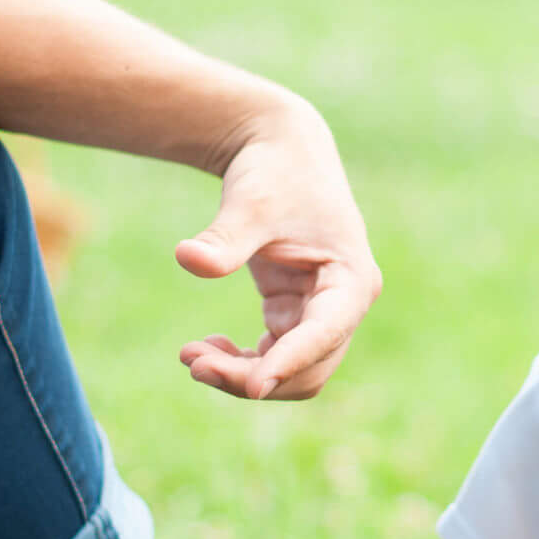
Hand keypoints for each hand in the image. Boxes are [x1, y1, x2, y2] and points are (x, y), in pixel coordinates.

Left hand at [173, 101, 382, 399]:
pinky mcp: (296, 315)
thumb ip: (224, 238)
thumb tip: (187, 258)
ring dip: (243, 376)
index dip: (290, 362)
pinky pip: (272, 358)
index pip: (325, 333)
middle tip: (194, 364)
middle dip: (254, 376)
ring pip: (289, 371)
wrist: (278, 151)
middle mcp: (345, 304)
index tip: (252, 387)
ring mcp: (322, 313)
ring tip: (189, 357)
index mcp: (351, 279)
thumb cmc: (274, 171)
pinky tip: (203, 347)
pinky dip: (240, 363)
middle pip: (309, 367)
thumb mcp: (251, 203)